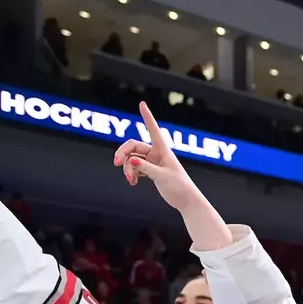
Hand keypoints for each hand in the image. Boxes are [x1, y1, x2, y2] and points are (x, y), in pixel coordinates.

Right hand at [114, 102, 232, 250]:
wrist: (186, 200)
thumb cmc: (179, 186)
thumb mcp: (162, 177)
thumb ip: (145, 168)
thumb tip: (130, 161)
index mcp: (163, 150)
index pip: (153, 129)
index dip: (147, 116)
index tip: (142, 103)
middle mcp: (156, 153)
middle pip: (132, 146)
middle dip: (122, 154)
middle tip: (116, 163)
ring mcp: (152, 161)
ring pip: (131, 159)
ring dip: (127, 168)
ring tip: (131, 180)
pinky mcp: (150, 170)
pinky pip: (134, 167)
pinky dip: (131, 173)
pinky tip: (133, 182)